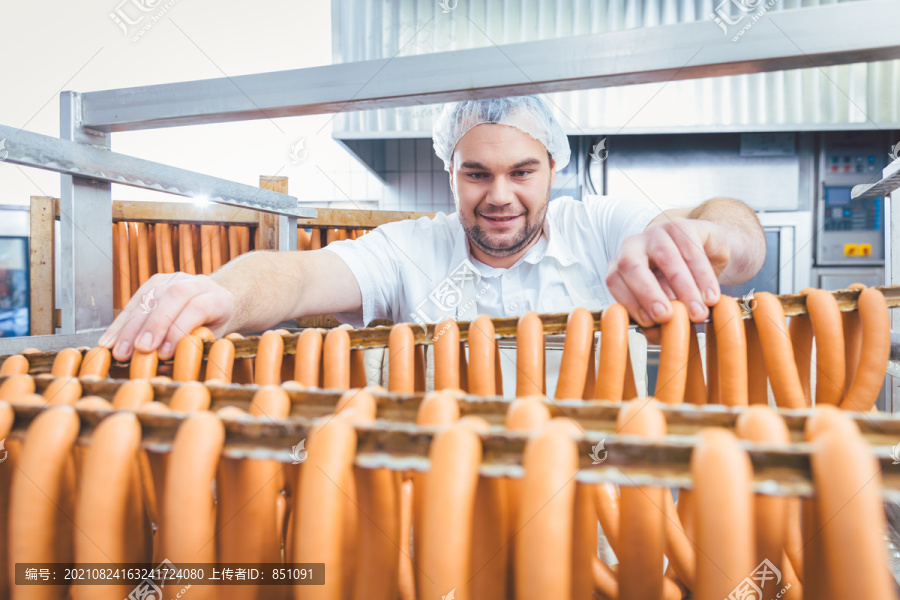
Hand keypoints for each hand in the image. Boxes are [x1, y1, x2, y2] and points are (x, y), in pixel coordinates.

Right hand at [98, 272, 234, 361]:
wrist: (213, 303)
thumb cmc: (213, 330)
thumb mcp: (212, 341)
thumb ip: (193, 350)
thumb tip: (164, 367)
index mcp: (218, 299)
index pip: (197, 308)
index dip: (178, 330)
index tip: (162, 353)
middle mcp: (197, 284)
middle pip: (172, 297)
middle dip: (152, 325)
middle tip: (139, 350)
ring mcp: (175, 279)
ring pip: (150, 296)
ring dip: (131, 326)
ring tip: (120, 350)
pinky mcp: (156, 282)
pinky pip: (135, 299)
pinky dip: (121, 322)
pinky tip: (110, 341)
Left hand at [605, 217, 729, 326]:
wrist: (708, 254)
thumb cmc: (678, 284)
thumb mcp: (665, 302)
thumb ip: (657, 319)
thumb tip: (657, 334)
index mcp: (620, 265)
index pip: (614, 281)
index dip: (629, 301)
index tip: (649, 322)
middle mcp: (633, 245)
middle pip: (632, 265)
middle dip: (648, 293)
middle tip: (668, 316)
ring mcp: (656, 232)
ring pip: (666, 258)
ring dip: (683, 288)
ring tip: (698, 312)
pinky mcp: (682, 225)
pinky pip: (692, 251)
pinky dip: (703, 277)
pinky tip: (710, 296)